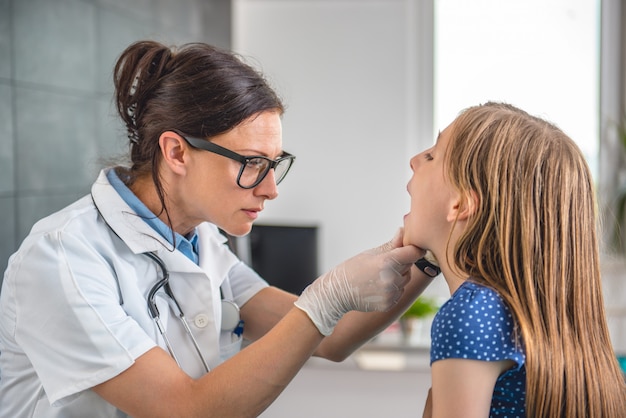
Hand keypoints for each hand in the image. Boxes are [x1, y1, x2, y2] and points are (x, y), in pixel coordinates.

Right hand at [294, 229, 421, 335]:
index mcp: (387, 261)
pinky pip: (399, 292)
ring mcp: (391, 293)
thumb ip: (392, 244)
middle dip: (401, 263)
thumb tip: (404, 231)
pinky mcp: (390, 304)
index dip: (413, 249)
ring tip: (378, 276)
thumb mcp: (371, 253)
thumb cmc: (352, 269)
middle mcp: (392, 278)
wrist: (338, 293)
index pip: (414, 252)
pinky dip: (392, 289)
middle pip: (409, 266)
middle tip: (383, 264)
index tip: (411, 248)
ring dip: (397, 277)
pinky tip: (377, 287)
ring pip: (405, 280)